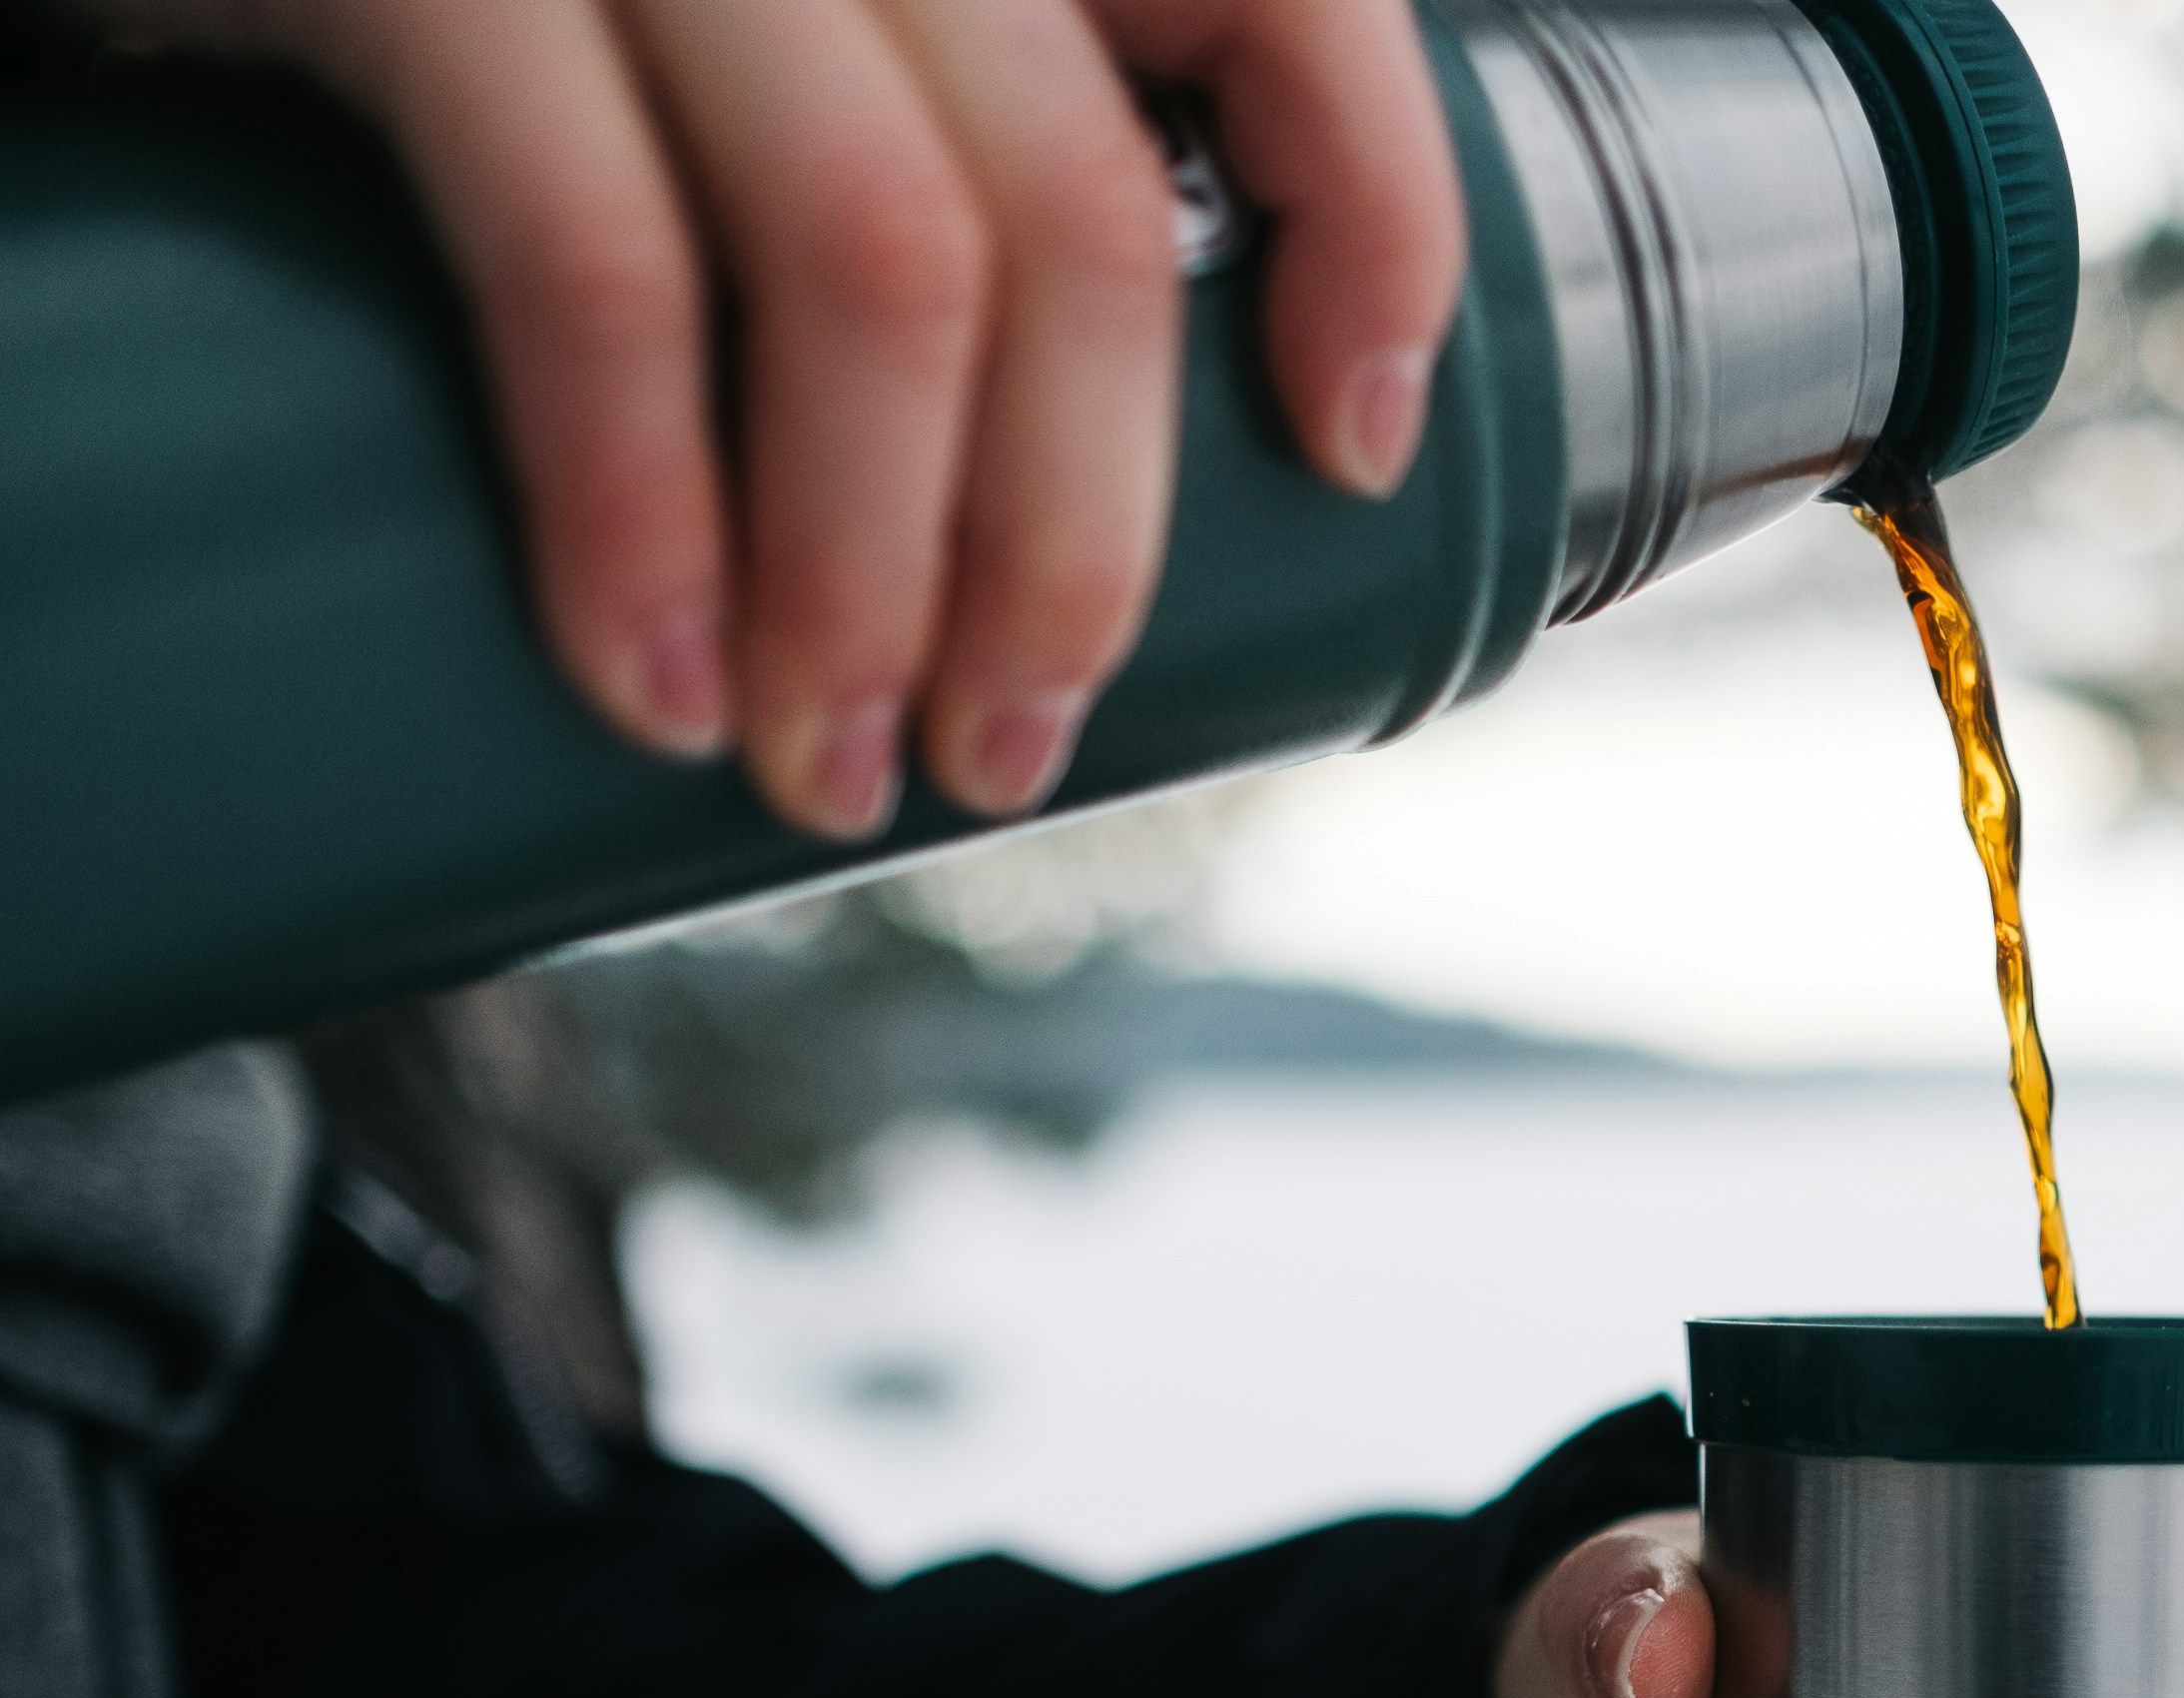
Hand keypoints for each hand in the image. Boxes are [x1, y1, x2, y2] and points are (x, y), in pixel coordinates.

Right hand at [95, 0, 1463, 832]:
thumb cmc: (444, 4)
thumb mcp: (726, 34)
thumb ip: (907, 136)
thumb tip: (1051, 496)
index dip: (1375, 224)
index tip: (1354, 450)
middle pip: (1078, 216)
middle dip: (1075, 541)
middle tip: (1010, 743)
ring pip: (882, 262)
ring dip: (879, 579)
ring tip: (833, 770)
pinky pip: (593, 263)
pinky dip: (645, 512)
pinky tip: (652, 680)